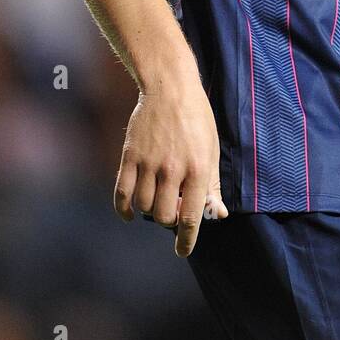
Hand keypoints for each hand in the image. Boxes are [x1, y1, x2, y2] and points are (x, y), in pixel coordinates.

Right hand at [114, 86, 227, 256]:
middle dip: (169, 220)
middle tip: (173, 209)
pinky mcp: (129, 156)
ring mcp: (149, 162)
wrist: (170, 87)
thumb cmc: (196, 119)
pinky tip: (131, 212)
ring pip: (145, 206)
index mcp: (198, 168)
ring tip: (158, 197)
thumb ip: (213, 185)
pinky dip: (124, 209)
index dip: (186, 240)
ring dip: (151, 210)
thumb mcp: (211, 149)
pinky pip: (122, 194)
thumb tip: (217, 214)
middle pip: (164, 216)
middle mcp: (173, 168)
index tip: (182, 251)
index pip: (191, 217)